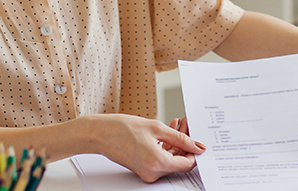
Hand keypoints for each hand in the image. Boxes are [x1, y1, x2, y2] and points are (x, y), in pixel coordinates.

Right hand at [85, 114, 206, 182]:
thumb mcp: (157, 128)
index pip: (188, 164)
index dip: (195, 151)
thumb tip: (197, 146)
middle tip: (187, 124)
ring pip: (171, 160)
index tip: (197, 138)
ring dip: (177, 144)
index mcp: (158, 163)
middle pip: (179, 162)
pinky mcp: (143, 169)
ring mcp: (148, 172)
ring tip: (178, 124)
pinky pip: (161, 160)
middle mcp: (153, 173)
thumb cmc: (122, 129)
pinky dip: (167, 147)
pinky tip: (169, 131)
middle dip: (186, 143)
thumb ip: (180, 138)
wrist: (100, 134)